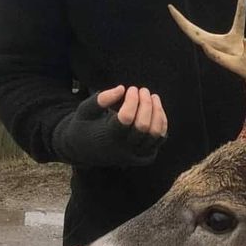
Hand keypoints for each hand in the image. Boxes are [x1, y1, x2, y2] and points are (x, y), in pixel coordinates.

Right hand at [51, 86, 167, 167]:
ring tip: (153, 96)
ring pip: (155, 134)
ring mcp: (135, 155)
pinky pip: (159, 140)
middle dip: (146, 104)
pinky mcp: (143, 156)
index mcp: (106, 138)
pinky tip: (157, 109)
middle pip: (143, 126)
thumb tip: (121, 88)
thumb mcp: (85, 111)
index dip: (132, 100)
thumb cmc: (84, 126)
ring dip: (157, 112)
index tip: (131, 88)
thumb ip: (100, 100)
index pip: (126, 118)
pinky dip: (162, 123)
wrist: (83, 151)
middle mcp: (122, 149)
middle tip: (143, 90)